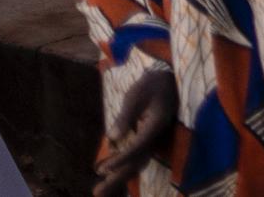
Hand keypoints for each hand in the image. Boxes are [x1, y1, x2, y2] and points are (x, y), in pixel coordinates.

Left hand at [95, 68, 175, 194]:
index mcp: (155, 126)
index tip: (102, 170)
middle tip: (97, 193)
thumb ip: (125, 117)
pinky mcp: (146, 138)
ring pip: (136, 163)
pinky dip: (121, 167)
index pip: (137, 148)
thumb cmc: (151, 84)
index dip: (120, 160)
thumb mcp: (136, 95)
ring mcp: (152, 139)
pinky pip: (134, 157)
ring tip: (99, 190)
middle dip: (117, 178)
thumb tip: (112, 139)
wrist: (166, 79)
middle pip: (137, 162)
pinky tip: (107, 173)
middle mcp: (155, 136)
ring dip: (118, 177)